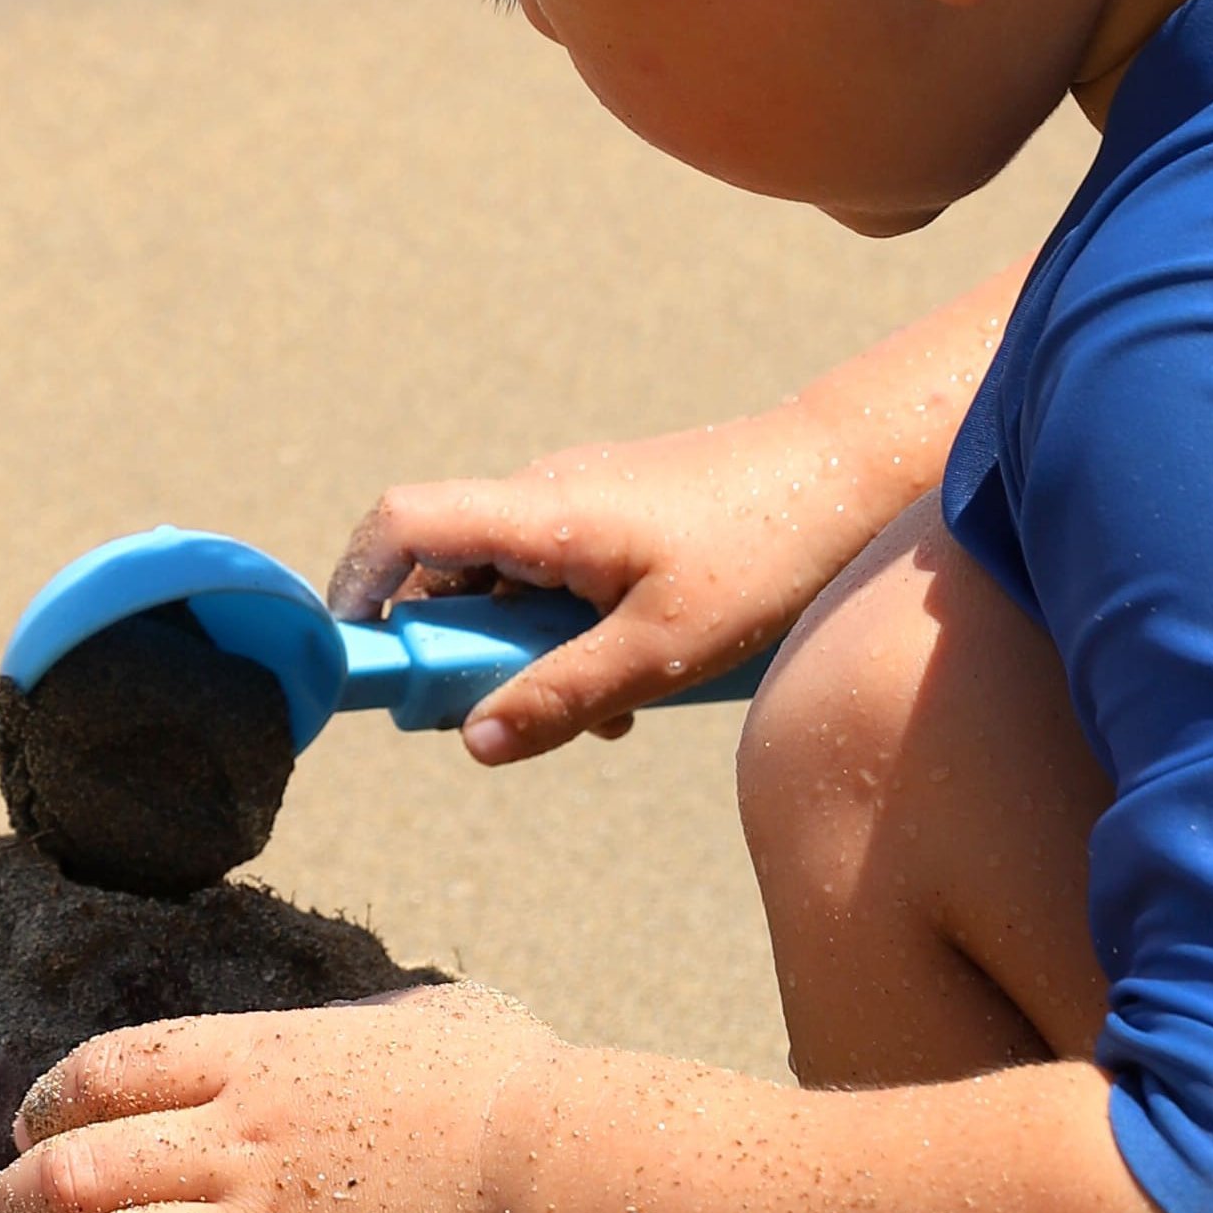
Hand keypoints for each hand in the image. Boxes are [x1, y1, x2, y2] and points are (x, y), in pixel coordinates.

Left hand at [0, 982, 554, 1212]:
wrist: (549, 1178)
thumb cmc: (507, 1086)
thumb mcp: (422, 1017)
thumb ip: (370, 1021)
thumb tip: (377, 1022)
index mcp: (257, 1058)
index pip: (109, 1071)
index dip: (49, 1104)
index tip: (26, 1131)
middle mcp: (234, 1142)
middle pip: (79, 1167)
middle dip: (14, 1200)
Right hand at [338, 422, 930, 764]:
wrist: (855, 472)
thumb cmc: (766, 553)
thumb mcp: (663, 652)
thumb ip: (562, 697)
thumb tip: (471, 741)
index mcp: (540, 512)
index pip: (400, 525)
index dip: (358, 586)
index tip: (363, 660)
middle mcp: (545, 494)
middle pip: (449, 569)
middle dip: (461, 651)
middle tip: (507, 719)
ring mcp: (583, 499)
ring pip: (510, 581)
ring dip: (529, 652)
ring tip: (607, 711)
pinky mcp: (619, 512)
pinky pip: (558, 574)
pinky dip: (571, 631)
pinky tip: (640, 680)